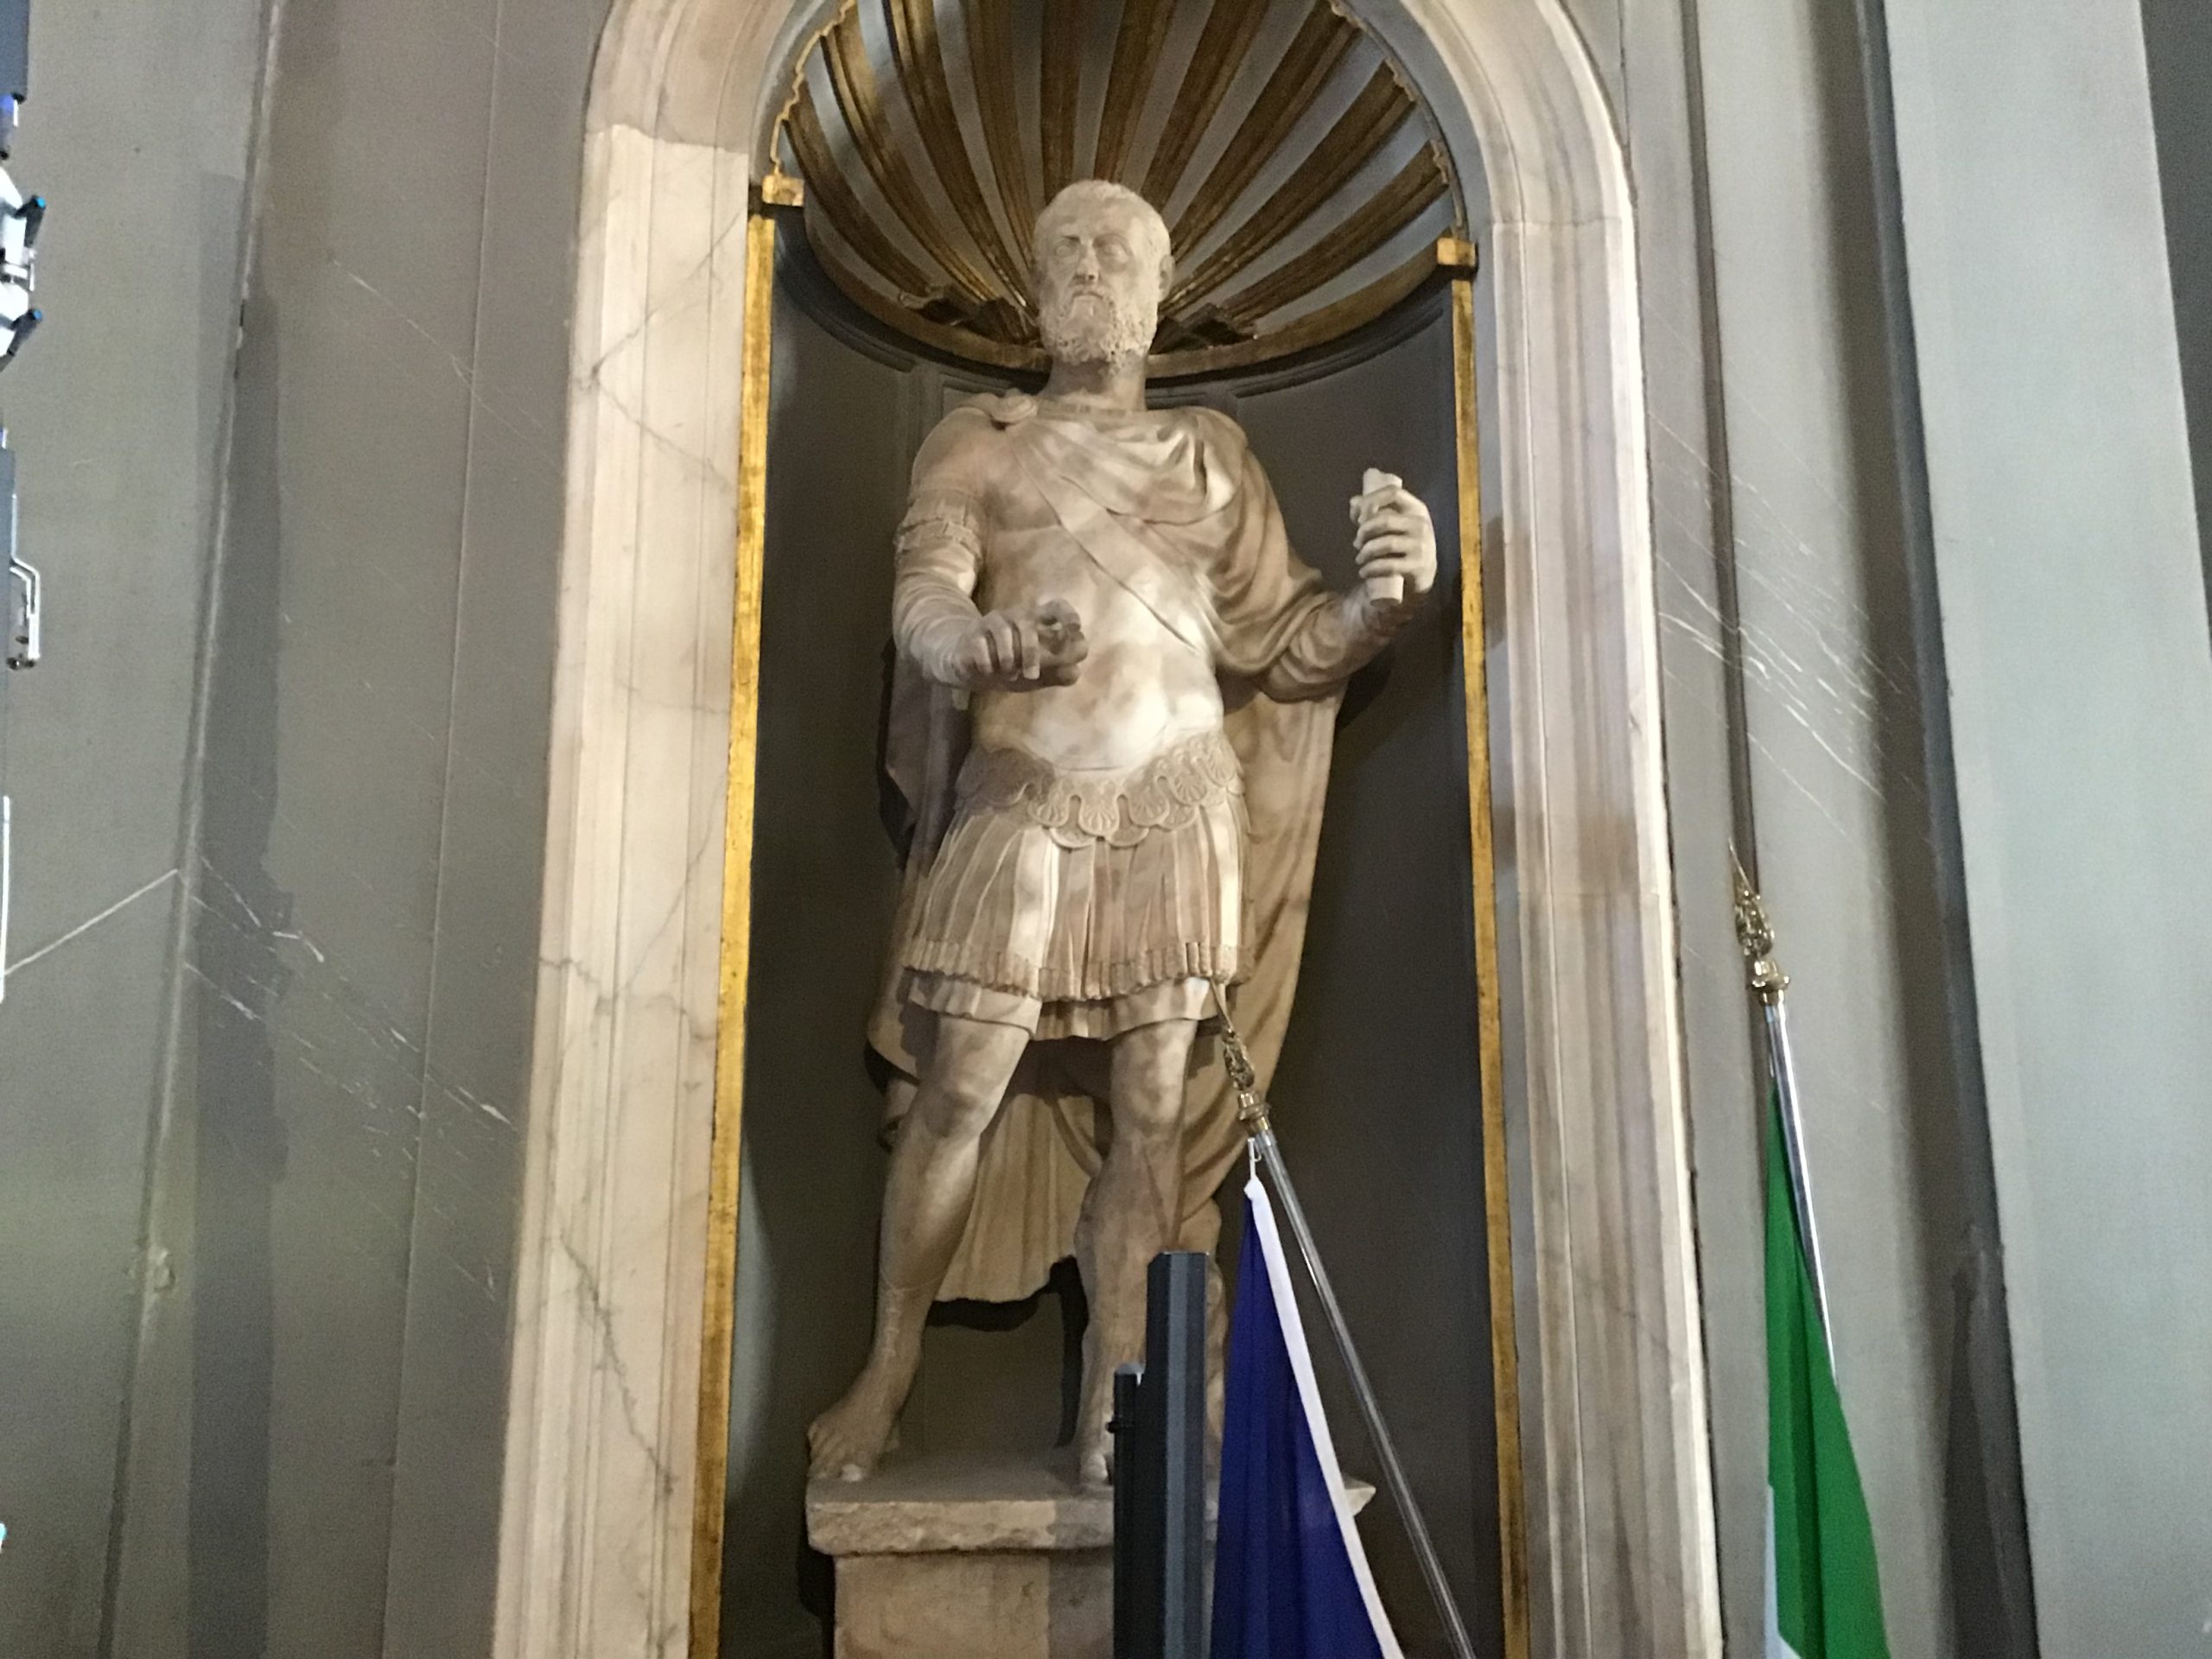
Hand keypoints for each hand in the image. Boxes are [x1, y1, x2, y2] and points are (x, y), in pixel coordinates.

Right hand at [957, 598, 1087, 687]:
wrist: (973, 671)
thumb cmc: (1013, 667)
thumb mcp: (1039, 674)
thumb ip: (1059, 673)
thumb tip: (1075, 672)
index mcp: (1039, 623)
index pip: (1056, 607)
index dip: (1067, 614)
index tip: (1075, 628)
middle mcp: (1017, 616)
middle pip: (1028, 624)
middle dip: (1031, 653)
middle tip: (1032, 675)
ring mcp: (994, 621)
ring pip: (1004, 633)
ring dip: (1008, 659)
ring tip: (1009, 674)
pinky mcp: (973, 632)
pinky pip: (981, 645)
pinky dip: (987, 663)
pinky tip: (989, 672)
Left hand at [1349, 471, 1436, 602]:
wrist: (1425, 572)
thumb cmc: (1404, 543)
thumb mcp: (1396, 523)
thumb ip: (1375, 510)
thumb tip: (1354, 502)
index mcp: (1416, 508)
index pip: (1393, 492)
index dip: (1371, 500)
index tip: (1359, 517)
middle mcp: (1421, 524)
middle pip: (1385, 520)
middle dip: (1364, 531)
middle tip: (1357, 542)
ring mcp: (1421, 545)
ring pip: (1386, 543)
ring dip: (1366, 551)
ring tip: (1359, 558)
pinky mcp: (1418, 566)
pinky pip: (1389, 565)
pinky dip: (1371, 568)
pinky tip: (1364, 571)